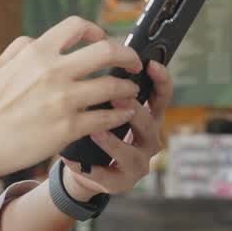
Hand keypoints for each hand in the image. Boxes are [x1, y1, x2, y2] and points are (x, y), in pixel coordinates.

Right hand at [0, 17, 144, 179]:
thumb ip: (21, 48)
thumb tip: (38, 39)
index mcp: (36, 52)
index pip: (77, 26)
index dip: (96, 30)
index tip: (103, 40)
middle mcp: (53, 71)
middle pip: (107, 50)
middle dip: (127, 55)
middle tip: (133, 63)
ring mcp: (63, 100)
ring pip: (113, 85)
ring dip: (128, 88)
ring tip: (131, 93)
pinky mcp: (68, 128)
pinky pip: (106, 117)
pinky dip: (120, 114)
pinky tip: (122, 115)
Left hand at [61, 59, 172, 200]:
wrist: (85, 165)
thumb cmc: (96, 126)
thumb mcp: (103, 103)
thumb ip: (107, 82)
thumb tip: (98, 48)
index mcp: (147, 115)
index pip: (161, 95)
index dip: (160, 80)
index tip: (151, 65)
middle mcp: (148, 138)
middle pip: (149, 122)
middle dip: (134, 109)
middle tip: (117, 97)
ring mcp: (137, 162)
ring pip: (131, 152)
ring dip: (112, 141)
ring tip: (94, 131)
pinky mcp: (120, 182)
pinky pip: (106, 175)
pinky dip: (88, 168)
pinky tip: (70, 159)